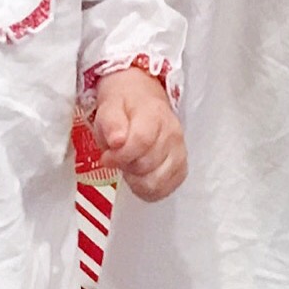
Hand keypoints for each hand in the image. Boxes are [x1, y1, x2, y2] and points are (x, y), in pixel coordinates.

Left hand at [91, 67, 186, 201]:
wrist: (142, 98)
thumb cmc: (124, 106)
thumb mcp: (109, 107)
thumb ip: (111, 123)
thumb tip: (117, 141)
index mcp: (154, 114)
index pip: (142, 141)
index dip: (121, 155)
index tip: (107, 157)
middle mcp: (172, 133)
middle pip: (147, 165)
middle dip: (126, 166)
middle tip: (118, 157)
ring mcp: (180, 151)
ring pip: (157, 182)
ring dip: (137, 180)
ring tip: (130, 165)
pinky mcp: (181, 167)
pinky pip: (166, 189)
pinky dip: (149, 189)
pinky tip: (140, 177)